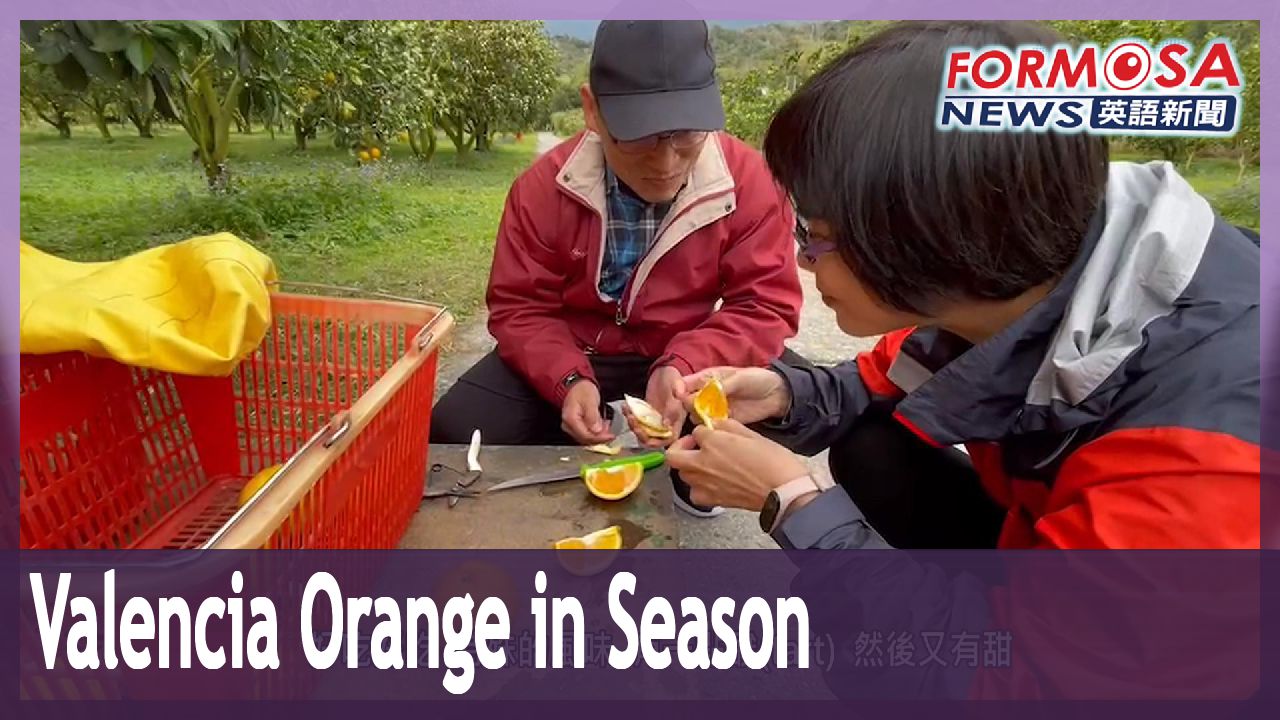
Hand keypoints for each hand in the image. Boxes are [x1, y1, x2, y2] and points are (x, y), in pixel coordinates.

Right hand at [561, 379, 612, 444]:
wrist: (576, 385)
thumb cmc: (582, 390)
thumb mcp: (590, 401)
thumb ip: (593, 416)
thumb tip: (597, 430)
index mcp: (570, 419)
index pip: (586, 435)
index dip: (600, 438)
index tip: (611, 436)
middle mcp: (568, 426)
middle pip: (586, 439)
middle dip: (600, 437)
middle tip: (611, 432)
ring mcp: (571, 427)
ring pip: (587, 438)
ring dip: (598, 435)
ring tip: (607, 426)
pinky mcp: (575, 426)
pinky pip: (586, 433)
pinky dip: (595, 432)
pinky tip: (602, 426)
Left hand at [624, 365, 686, 447]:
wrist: (664, 370)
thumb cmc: (673, 378)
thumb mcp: (676, 389)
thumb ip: (674, 406)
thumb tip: (666, 424)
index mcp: (676, 422)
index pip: (667, 440)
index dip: (655, 441)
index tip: (644, 431)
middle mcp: (666, 425)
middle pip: (652, 439)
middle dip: (639, 433)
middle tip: (632, 418)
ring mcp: (655, 420)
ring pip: (642, 431)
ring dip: (632, 424)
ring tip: (627, 411)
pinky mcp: (646, 415)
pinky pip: (636, 421)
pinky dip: (629, 416)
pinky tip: (625, 406)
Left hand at [664, 419, 807, 510]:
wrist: (782, 491)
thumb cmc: (773, 462)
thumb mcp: (751, 434)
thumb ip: (728, 426)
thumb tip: (716, 424)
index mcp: (712, 442)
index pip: (696, 431)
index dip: (705, 431)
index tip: (712, 433)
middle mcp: (701, 463)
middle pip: (673, 455)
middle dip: (680, 448)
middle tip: (694, 446)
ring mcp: (703, 483)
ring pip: (682, 473)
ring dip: (690, 467)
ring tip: (707, 465)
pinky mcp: (710, 500)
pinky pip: (694, 492)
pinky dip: (699, 487)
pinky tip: (713, 483)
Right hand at [682, 366, 790, 424]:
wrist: (776, 395)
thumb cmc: (757, 379)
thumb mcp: (740, 377)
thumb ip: (722, 385)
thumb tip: (705, 392)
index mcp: (707, 377)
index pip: (686, 382)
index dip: (680, 388)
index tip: (679, 394)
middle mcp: (706, 393)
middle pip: (686, 401)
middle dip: (686, 406)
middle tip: (692, 409)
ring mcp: (713, 408)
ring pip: (695, 415)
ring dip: (698, 417)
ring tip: (706, 418)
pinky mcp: (722, 421)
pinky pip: (709, 426)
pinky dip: (708, 428)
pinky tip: (714, 428)